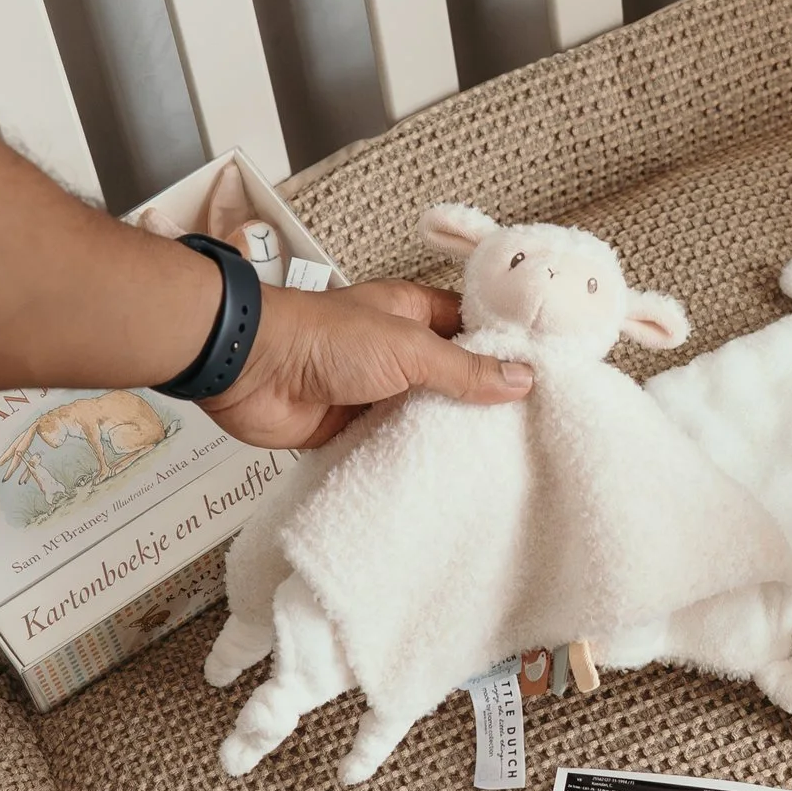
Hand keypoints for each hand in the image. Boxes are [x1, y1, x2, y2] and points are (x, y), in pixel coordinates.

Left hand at [211, 279, 533, 450]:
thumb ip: (463, 369)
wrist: (248, 368)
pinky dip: (410, 459)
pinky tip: (444, 477)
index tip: (543, 377)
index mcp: (411, 313)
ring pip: (422, 414)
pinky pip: (389, 445)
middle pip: (450, 376)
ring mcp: (372, 389)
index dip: (503, 350)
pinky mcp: (349, 427)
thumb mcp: (407, 347)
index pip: (470, 329)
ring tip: (499, 461)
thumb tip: (521, 379)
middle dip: (480, 400)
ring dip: (445, 433)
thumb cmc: (320, 336)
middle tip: (530, 430)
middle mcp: (395, 350)